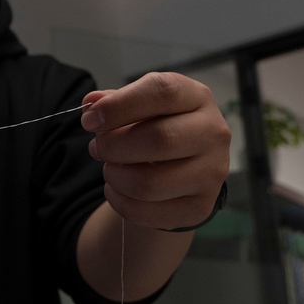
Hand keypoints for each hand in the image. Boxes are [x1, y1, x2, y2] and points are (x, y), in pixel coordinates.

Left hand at [81, 72, 229, 230]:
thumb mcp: (138, 107)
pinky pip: (144, 211)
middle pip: (158, 138)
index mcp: (197, 97)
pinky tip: (117, 190)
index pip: (162, 92)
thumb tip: (91, 102)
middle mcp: (213, 133)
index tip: (89, 120)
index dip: (119, 105)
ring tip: (110, 168)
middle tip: (97, 148)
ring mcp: (211, 173)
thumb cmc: (155, 128)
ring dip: (114, 176)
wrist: (182, 171)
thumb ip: (114, 101)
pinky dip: (119, 201)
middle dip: (113, 145)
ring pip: (147, 182)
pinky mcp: (199, 207)